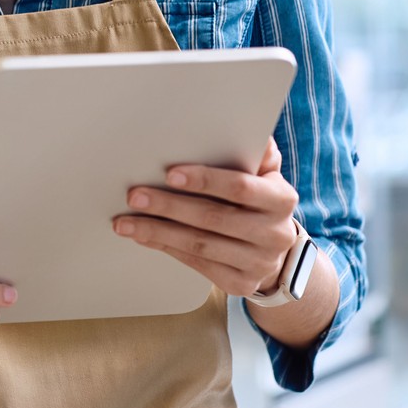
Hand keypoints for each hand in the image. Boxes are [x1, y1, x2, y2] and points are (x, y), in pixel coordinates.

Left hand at [111, 138, 298, 297]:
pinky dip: (165, 248)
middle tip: (135, 195)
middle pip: (214, 218)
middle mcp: (275, 233)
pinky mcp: (241, 283)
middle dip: (169, 206)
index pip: (240, 186)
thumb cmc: (258, 199)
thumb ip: (254, 152)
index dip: (205, 179)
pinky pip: (196, 264)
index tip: (170, 173)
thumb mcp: (264, 174)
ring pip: (200, 246)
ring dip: (158, 231)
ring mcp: (259, 263)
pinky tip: (143, 236)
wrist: (275, 249)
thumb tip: (246, 124)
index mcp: (281, 199)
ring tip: (126, 221)